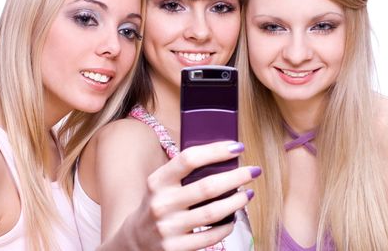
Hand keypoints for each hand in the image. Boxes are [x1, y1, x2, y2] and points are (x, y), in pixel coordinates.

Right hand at [128, 141, 259, 250]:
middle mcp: (161, 203)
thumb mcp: (160, 185)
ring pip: (213, 212)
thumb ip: (182, 173)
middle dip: (236, 177)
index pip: (188, 159)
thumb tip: (222, 157)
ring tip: (248, 193)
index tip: (237, 147)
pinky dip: (227, 226)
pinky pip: (211, 236)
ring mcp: (168, 228)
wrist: (135, 240)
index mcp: (157, 181)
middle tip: (253, 171)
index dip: (216, 151)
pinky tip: (234, 218)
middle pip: (207, 187)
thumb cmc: (157, 204)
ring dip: (236, 201)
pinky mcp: (176, 248)